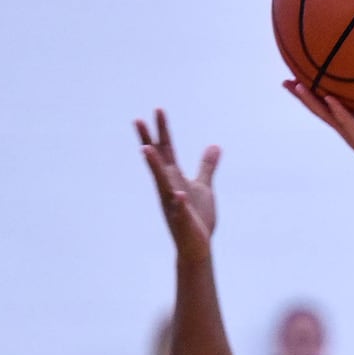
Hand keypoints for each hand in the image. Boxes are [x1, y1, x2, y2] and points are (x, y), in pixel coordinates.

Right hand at [135, 109, 220, 260]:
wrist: (196, 245)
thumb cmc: (198, 216)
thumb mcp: (204, 186)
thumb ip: (207, 166)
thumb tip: (215, 146)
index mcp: (173, 179)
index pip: (166, 151)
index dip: (162, 131)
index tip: (158, 109)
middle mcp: (168, 188)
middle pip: (157, 161)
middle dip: (149, 141)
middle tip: (138, 119)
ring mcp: (173, 204)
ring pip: (162, 183)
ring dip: (154, 167)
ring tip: (146, 150)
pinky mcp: (182, 221)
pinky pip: (180, 210)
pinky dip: (179, 203)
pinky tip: (179, 195)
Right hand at [284, 80, 353, 190]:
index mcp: (351, 123)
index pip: (326, 106)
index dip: (312, 95)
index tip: (297, 81)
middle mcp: (347, 129)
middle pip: (319, 109)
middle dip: (302, 97)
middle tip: (286, 82)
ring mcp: (352, 135)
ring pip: (327, 115)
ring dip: (312, 101)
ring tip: (298, 87)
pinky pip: (349, 123)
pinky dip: (339, 111)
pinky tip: (329, 99)